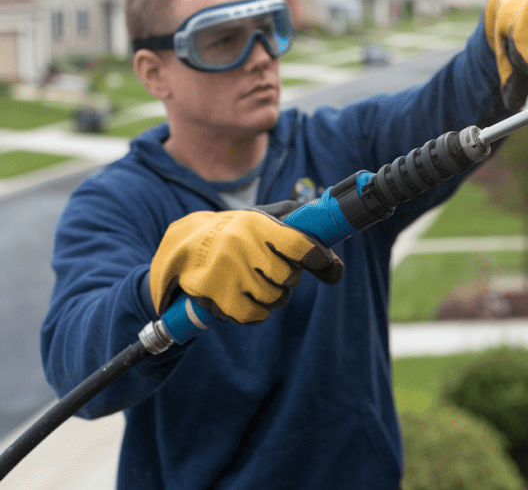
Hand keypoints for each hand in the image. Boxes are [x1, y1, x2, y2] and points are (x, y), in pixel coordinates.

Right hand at [149, 210, 343, 323]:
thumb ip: (301, 235)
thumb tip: (335, 267)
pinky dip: (257, 311)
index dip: (318, 257)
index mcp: (257, 224)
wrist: (184, 246)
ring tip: (256, 282)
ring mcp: (227, 272)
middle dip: (288, 278)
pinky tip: (246, 297)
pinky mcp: (215, 297)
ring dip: (272, 295)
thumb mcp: (263, 220)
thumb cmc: (237, 234)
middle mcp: (241, 245)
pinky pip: (256, 315)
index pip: (301, 245)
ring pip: (275, 298)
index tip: (322, 261)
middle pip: (290, 277)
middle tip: (274, 270)